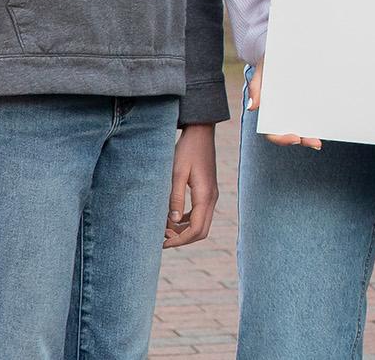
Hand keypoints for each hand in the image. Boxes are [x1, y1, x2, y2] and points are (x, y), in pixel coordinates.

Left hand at [163, 124, 217, 246]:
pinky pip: (200, 214)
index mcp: (205, 195)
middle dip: (182, 238)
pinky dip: (187, 221)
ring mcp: (211, 195)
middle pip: (201, 231)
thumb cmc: (187, 151)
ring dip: (184, 230)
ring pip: (201, 224)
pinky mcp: (208, 191)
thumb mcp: (177, 174)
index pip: (196, 229)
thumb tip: (172, 221)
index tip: (162, 242)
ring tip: (165, 227)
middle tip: (162, 237)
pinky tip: (173, 216)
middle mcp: (212, 198)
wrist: (200, 133)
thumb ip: (176, 198)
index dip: (180, 240)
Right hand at [245, 64, 320, 149]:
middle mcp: (283, 113)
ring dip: (312, 135)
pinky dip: (319, 120)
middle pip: (292, 133)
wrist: (281, 51)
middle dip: (304, 140)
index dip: (283, 139)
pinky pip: (313, 113)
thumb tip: (252, 107)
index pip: (273, 133)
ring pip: (304, 126)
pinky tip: (328, 122)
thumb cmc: (268, 63)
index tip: (295, 138)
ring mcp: (296, 108)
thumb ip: (256, 88)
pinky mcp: (307, 100)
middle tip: (315, 143)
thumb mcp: (261, 72)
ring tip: (322, 139)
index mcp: (269, 111)